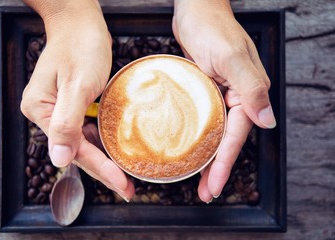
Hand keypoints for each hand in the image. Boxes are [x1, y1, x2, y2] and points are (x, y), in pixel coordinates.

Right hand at [21, 0, 134, 200]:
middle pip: (78, 150)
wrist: (81, 24)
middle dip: (104, 170)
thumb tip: (59, 159)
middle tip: (127, 188)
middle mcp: (47, 114)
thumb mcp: (77, 84)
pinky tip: (117, 152)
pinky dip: (102, 142)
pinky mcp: (71, 106)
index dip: (100, 168)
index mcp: (41, 110)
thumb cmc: (80, 47)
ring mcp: (58, 111)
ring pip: (84, 143)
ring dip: (105, 160)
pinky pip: (87, 130)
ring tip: (125, 176)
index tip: (121, 184)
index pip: (74, 148)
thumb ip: (67, 123)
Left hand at [173, 0, 275, 201]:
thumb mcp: (231, 57)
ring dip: (206, 157)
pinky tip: (189, 149)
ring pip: (215, 133)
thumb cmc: (212, 27)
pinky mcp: (206, 91)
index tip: (213, 186)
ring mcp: (221, 95)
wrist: (195, 10)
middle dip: (216, 168)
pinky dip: (198, 137)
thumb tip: (267, 122)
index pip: (236, 136)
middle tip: (205, 193)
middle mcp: (237, 97)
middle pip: (227, 140)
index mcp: (248, 92)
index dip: (225, 164)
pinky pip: (204, 120)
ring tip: (197, 181)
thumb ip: (252, 88)